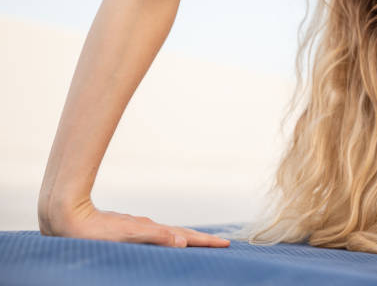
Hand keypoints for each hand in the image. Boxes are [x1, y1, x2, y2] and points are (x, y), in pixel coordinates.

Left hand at [39, 197, 229, 247]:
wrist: (68, 215)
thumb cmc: (94, 231)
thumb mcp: (127, 235)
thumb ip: (155, 237)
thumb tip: (183, 241)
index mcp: (152, 230)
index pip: (186, 237)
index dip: (206, 241)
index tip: (226, 243)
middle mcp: (149, 228)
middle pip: (182, 234)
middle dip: (202, 240)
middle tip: (222, 244)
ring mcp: (139, 228)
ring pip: (170, 234)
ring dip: (188, 240)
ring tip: (199, 244)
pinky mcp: (128, 231)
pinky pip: (157, 236)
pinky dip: (170, 239)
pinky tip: (165, 242)